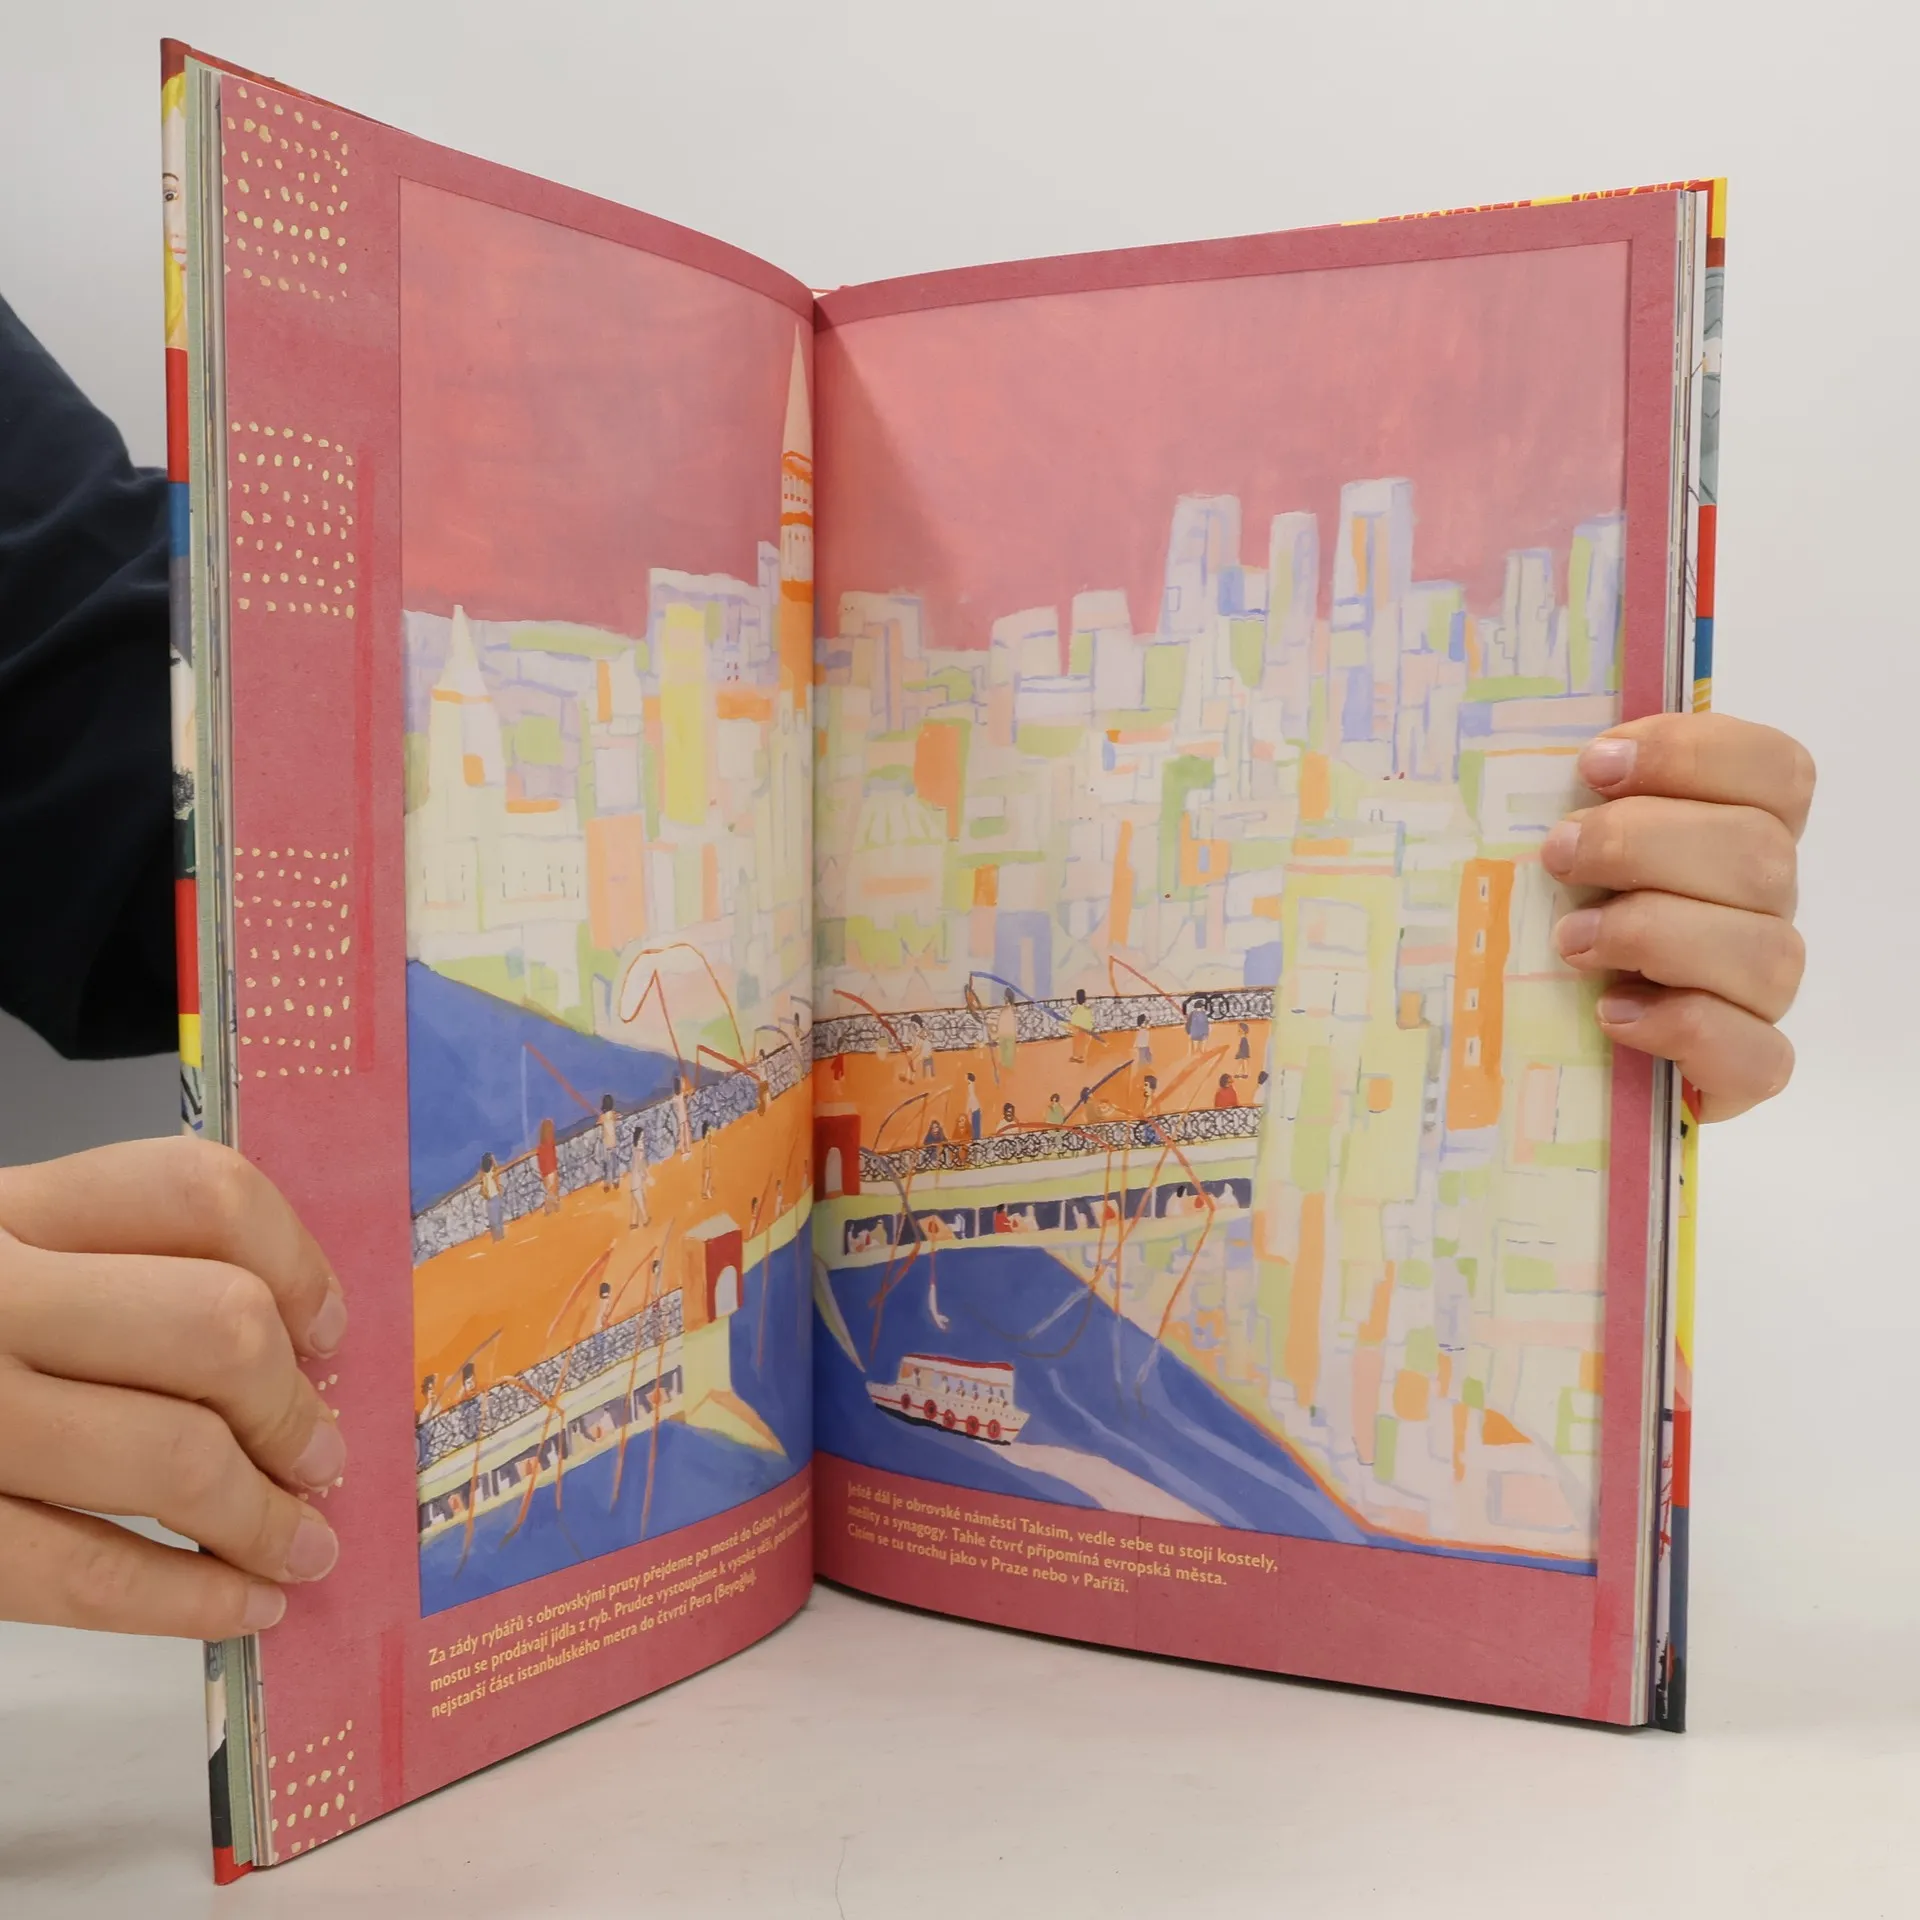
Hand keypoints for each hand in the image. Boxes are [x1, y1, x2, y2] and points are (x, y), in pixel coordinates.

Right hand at [0, 1136, 345, 1636]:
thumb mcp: (8, 1254)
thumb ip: (123, 1265)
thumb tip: (303, 1342)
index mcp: (11, 1208)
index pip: (199, 1192)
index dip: (296, 1262)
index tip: (327, 1330)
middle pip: (214, 1327)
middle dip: (294, 1408)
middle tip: (325, 1456)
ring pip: (170, 1455)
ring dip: (266, 1516)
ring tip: (303, 1544)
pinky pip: (79, 1574)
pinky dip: (186, 1602)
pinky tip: (241, 1607)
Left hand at [1544, 712, 1813, 1121]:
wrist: (1533, 1040)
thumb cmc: (1537, 917)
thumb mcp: (1543, 846)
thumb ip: (1558, 793)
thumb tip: (1532, 750)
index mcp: (1733, 830)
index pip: (1776, 771)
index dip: (1695, 755)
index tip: (1595, 765)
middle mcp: (1761, 905)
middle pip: (1762, 854)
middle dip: (1645, 844)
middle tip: (1558, 855)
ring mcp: (1759, 989)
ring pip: (1767, 951)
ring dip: (1657, 935)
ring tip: (1570, 942)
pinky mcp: (1743, 1068)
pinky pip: (1758, 1054)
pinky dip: (1685, 1029)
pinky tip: (1611, 1015)